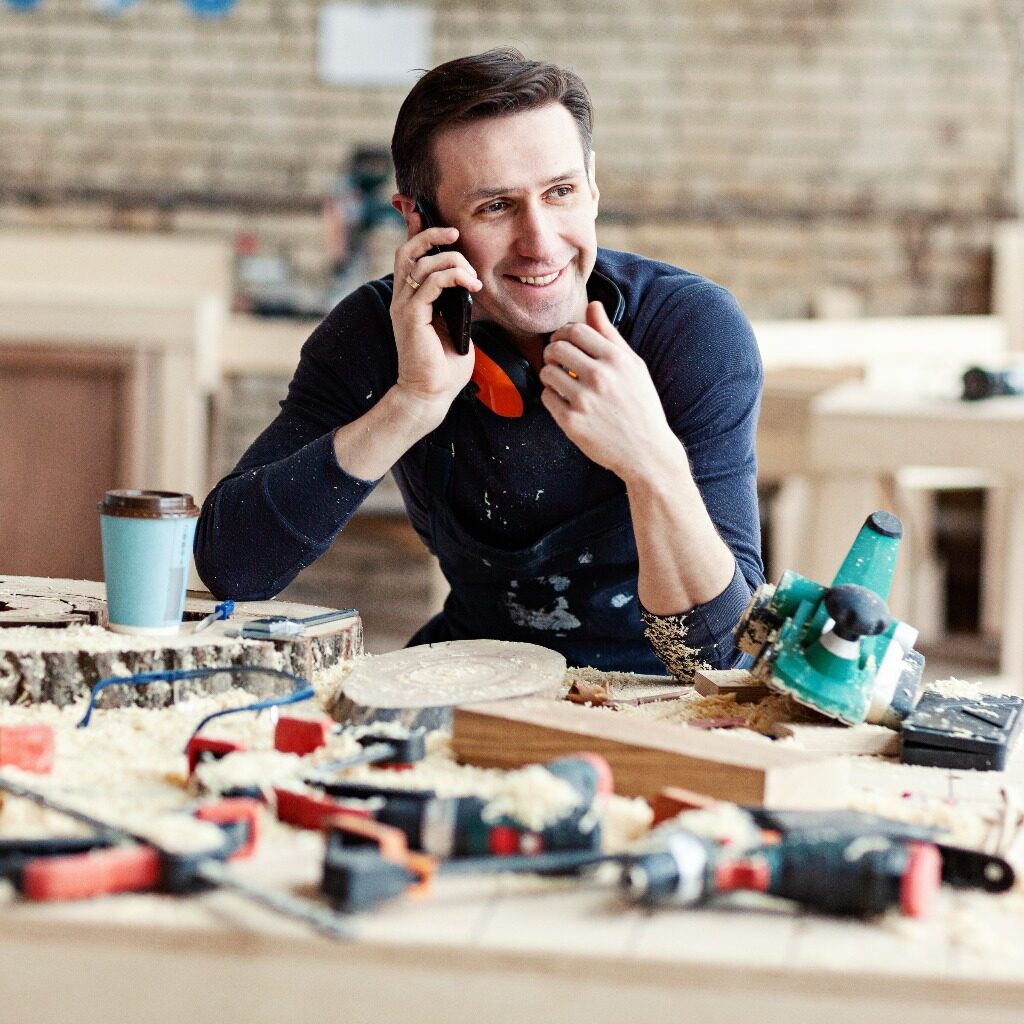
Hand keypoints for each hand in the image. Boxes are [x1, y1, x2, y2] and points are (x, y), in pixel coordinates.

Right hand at [389, 210, 481, 418]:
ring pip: (422, 263)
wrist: (430, 395)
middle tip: (456, 234)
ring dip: (453, 261)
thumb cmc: (444, 368)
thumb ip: (457, 305)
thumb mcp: (455, 327)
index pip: (409, 257)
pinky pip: (430, 283)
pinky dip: (453, 277)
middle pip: (408, 251)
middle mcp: (402, 299)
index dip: (418, 233)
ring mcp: (404, 307)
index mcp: (410, 300)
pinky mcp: (412, 317)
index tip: (435, 220)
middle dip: (432, 235)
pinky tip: (471, 286)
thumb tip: (470, 286)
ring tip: (473, 277)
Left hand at [540, 301, 682, 481]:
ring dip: (549, 374)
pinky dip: (551, 397)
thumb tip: (594, 305)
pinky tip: (564, 400)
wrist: (647, 451)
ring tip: (560, 381)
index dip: (563, 333)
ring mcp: (584, 400)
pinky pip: (547, 398)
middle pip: (556, 348)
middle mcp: (599, 376)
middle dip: (551, 351)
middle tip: (556, 360)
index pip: (574, 330)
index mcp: (615, 359)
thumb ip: (610, 335)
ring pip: (547, 372)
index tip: (562, 341)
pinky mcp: (572, 422)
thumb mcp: (633, 366)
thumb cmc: (641, 406)